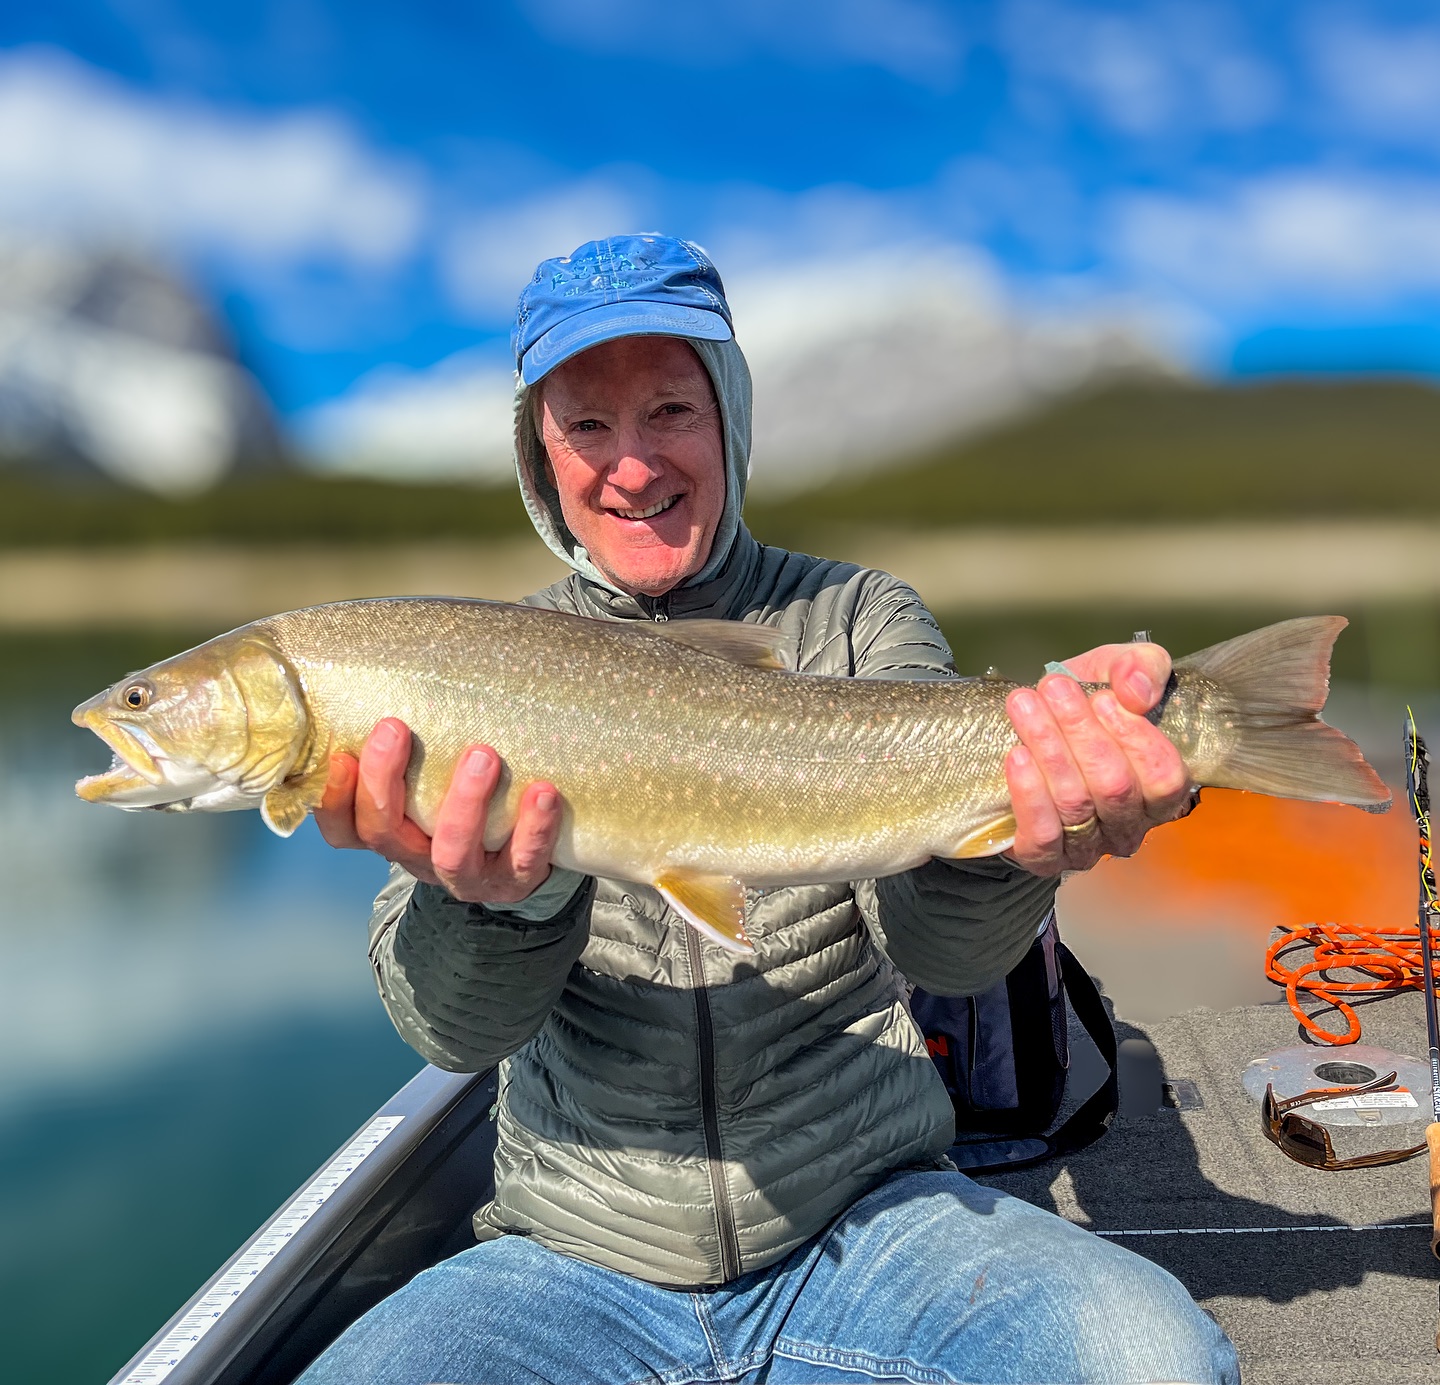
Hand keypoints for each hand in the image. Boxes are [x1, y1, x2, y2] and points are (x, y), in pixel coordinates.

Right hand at [314, 717, 562, 903]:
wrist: (521, 866)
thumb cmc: (466, 802)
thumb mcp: (429, 780)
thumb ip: (410, 743)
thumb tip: (399, 655)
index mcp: (392, 833)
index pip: (344, 828)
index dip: (335, 798)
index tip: (341, 753)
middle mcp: (420, 857)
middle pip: (384, 833)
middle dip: (384, 781)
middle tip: (396, 728)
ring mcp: (467, 875)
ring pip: (452, 852)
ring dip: (464, 803)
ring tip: (484, 756)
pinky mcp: (515, 881)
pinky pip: (522, 860)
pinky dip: (534, 828)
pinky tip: (544, 791)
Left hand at [1002, 643, 1190, 876]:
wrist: (1025, 733)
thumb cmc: (1082, 706)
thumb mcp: (1113, 671)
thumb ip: (1139, 667)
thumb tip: (1135, 692)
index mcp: (1160, 790)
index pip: (1165, 777)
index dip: (1135, 737)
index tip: (1101, 698)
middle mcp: (1130, 825)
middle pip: (1114, 786)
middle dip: (1080, 730)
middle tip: (1052, 688)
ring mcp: (1089, 847)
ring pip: (1074, 803)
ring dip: (1048, 748)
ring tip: (1024, 706)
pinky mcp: (1045, 858)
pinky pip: (1043, 835)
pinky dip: (1029, 794)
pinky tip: (1016, 756)